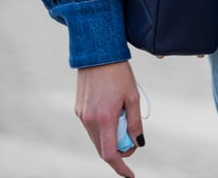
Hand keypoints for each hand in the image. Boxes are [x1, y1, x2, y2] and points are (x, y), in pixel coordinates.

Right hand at [75, 61, 143, 176]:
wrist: (97, 52)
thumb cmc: (119, 72)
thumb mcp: (133, 96)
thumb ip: (135, 122)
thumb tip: (138, 143)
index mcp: (104, 117)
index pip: (109, 154)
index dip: (121, 167)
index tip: (130, 174)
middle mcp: (89, 119)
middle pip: (103, 148)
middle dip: (119, 150)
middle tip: (132, 140)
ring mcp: (82, 115)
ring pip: (97, 139)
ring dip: (111, 139)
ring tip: (124, 119)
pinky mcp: (79, 109)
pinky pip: (92, 128)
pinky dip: (103, 129)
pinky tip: (113, 113)